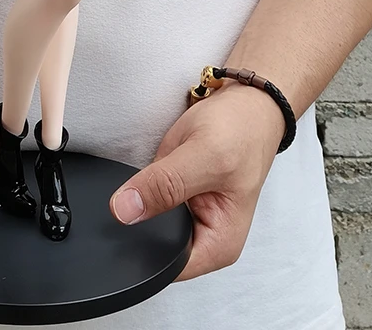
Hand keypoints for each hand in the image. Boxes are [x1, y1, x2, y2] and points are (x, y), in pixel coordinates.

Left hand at [107, 83, 284, 279]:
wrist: (247, 102)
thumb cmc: (242, 130)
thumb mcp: (203, 156)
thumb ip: (164, 185)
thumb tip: (124, 211)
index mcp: (218, 246)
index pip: (166, 268)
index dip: (141, 246)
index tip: (128, 218)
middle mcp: (204, 236)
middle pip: (153, 245)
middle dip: (141, 219)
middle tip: (148, 185)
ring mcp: (189, 215)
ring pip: (147, 220)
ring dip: (143, 197)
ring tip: (162, 171)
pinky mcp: (177, 195)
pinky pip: (148, 198)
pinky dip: (145, 183)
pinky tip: (158, 167)